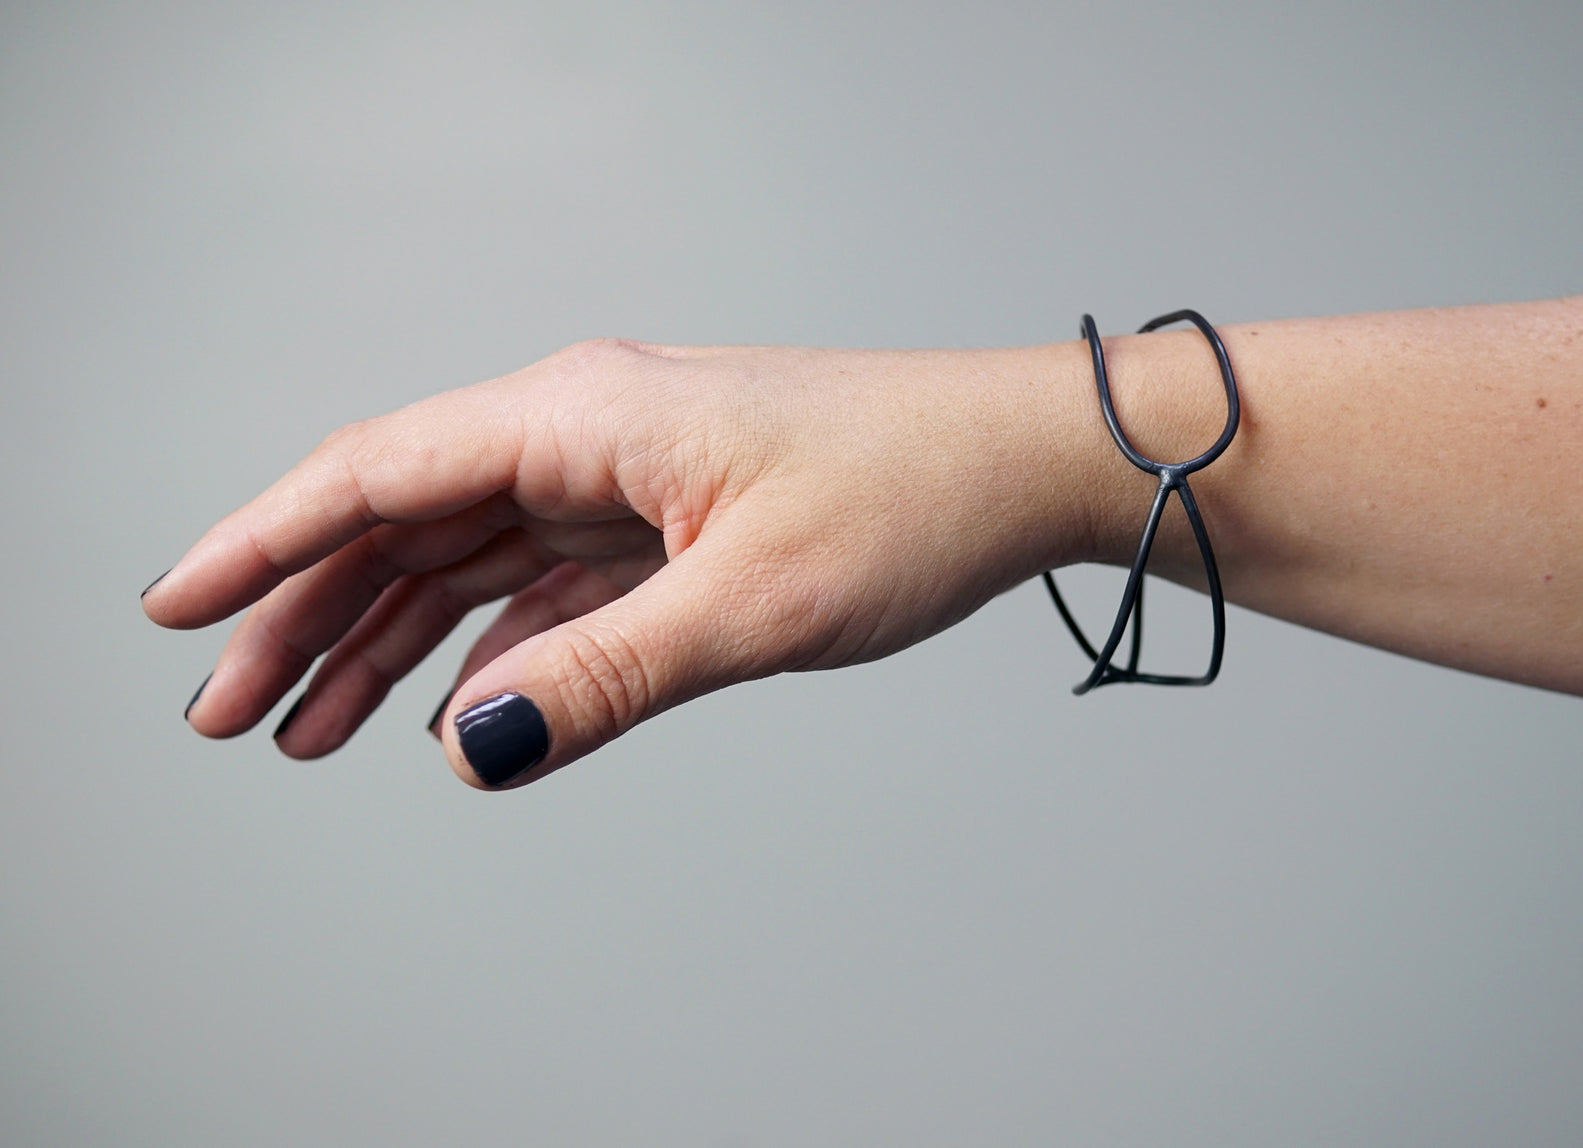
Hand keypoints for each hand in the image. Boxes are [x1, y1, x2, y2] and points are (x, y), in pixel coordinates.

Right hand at [143, 338, 1098, 788]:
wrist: (1022, 465)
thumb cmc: (914, 495)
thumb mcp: (754, 603)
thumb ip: (604, 676)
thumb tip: (470, 744)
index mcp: (585, 418)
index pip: (379, 473)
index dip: (266, 541)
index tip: (182, 609)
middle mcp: (588, 434)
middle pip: (405, 521)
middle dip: (308, 615)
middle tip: (232, 713)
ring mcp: (626, 478)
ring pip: (467, 559)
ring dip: (385, 640)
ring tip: (308, 732)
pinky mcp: (668, 521)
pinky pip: (541, 586)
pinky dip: (485, 646)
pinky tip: (445, 701)